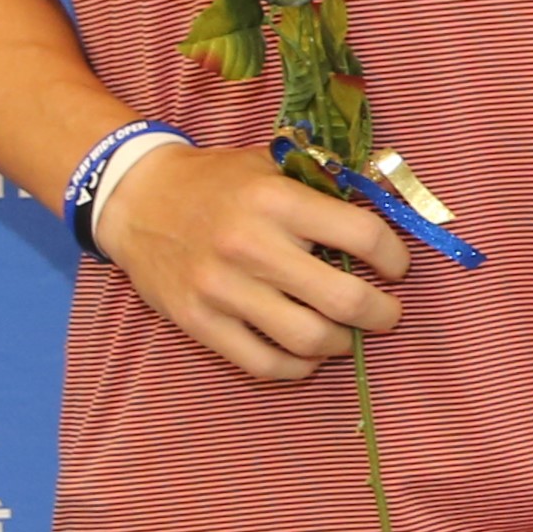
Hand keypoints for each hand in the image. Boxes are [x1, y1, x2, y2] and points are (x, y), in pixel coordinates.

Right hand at [101, 138, 406, 381]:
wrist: (137, 198)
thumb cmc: (218, 181)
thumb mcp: (272, 164)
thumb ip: (327, 183)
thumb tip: (391, 204)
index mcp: (277, 200)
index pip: (364, 236)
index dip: (394, 257)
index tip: (396, 267)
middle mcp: (251, 246)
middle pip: (344, 299)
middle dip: (381, 313)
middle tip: (387, 312)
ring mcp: (222, 289)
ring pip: (308, 339)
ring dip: (342, 343)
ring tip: (347, 333)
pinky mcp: (198, 321)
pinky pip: (262, 363)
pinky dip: (297, 367)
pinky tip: (308, 354)